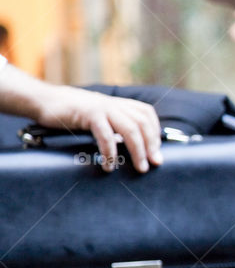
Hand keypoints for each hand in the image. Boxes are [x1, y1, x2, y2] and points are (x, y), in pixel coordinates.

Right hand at [38, 87, 162, 172]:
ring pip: (130, 129)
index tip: (156, 150)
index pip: (146, 114)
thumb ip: (113, 124)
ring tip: (140, 167)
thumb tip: (130, 144)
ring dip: (138, 150)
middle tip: (154, 163)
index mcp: (117, 103)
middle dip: (151, 144)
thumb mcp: (97, 115)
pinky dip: (111, 152)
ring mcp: (102, 107)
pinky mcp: (88, 114)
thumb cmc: (70, 112)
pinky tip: (109, 165)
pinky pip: (106, 135)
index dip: (155, 131)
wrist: (43, 100)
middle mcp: (113, 104)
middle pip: (142, 123)